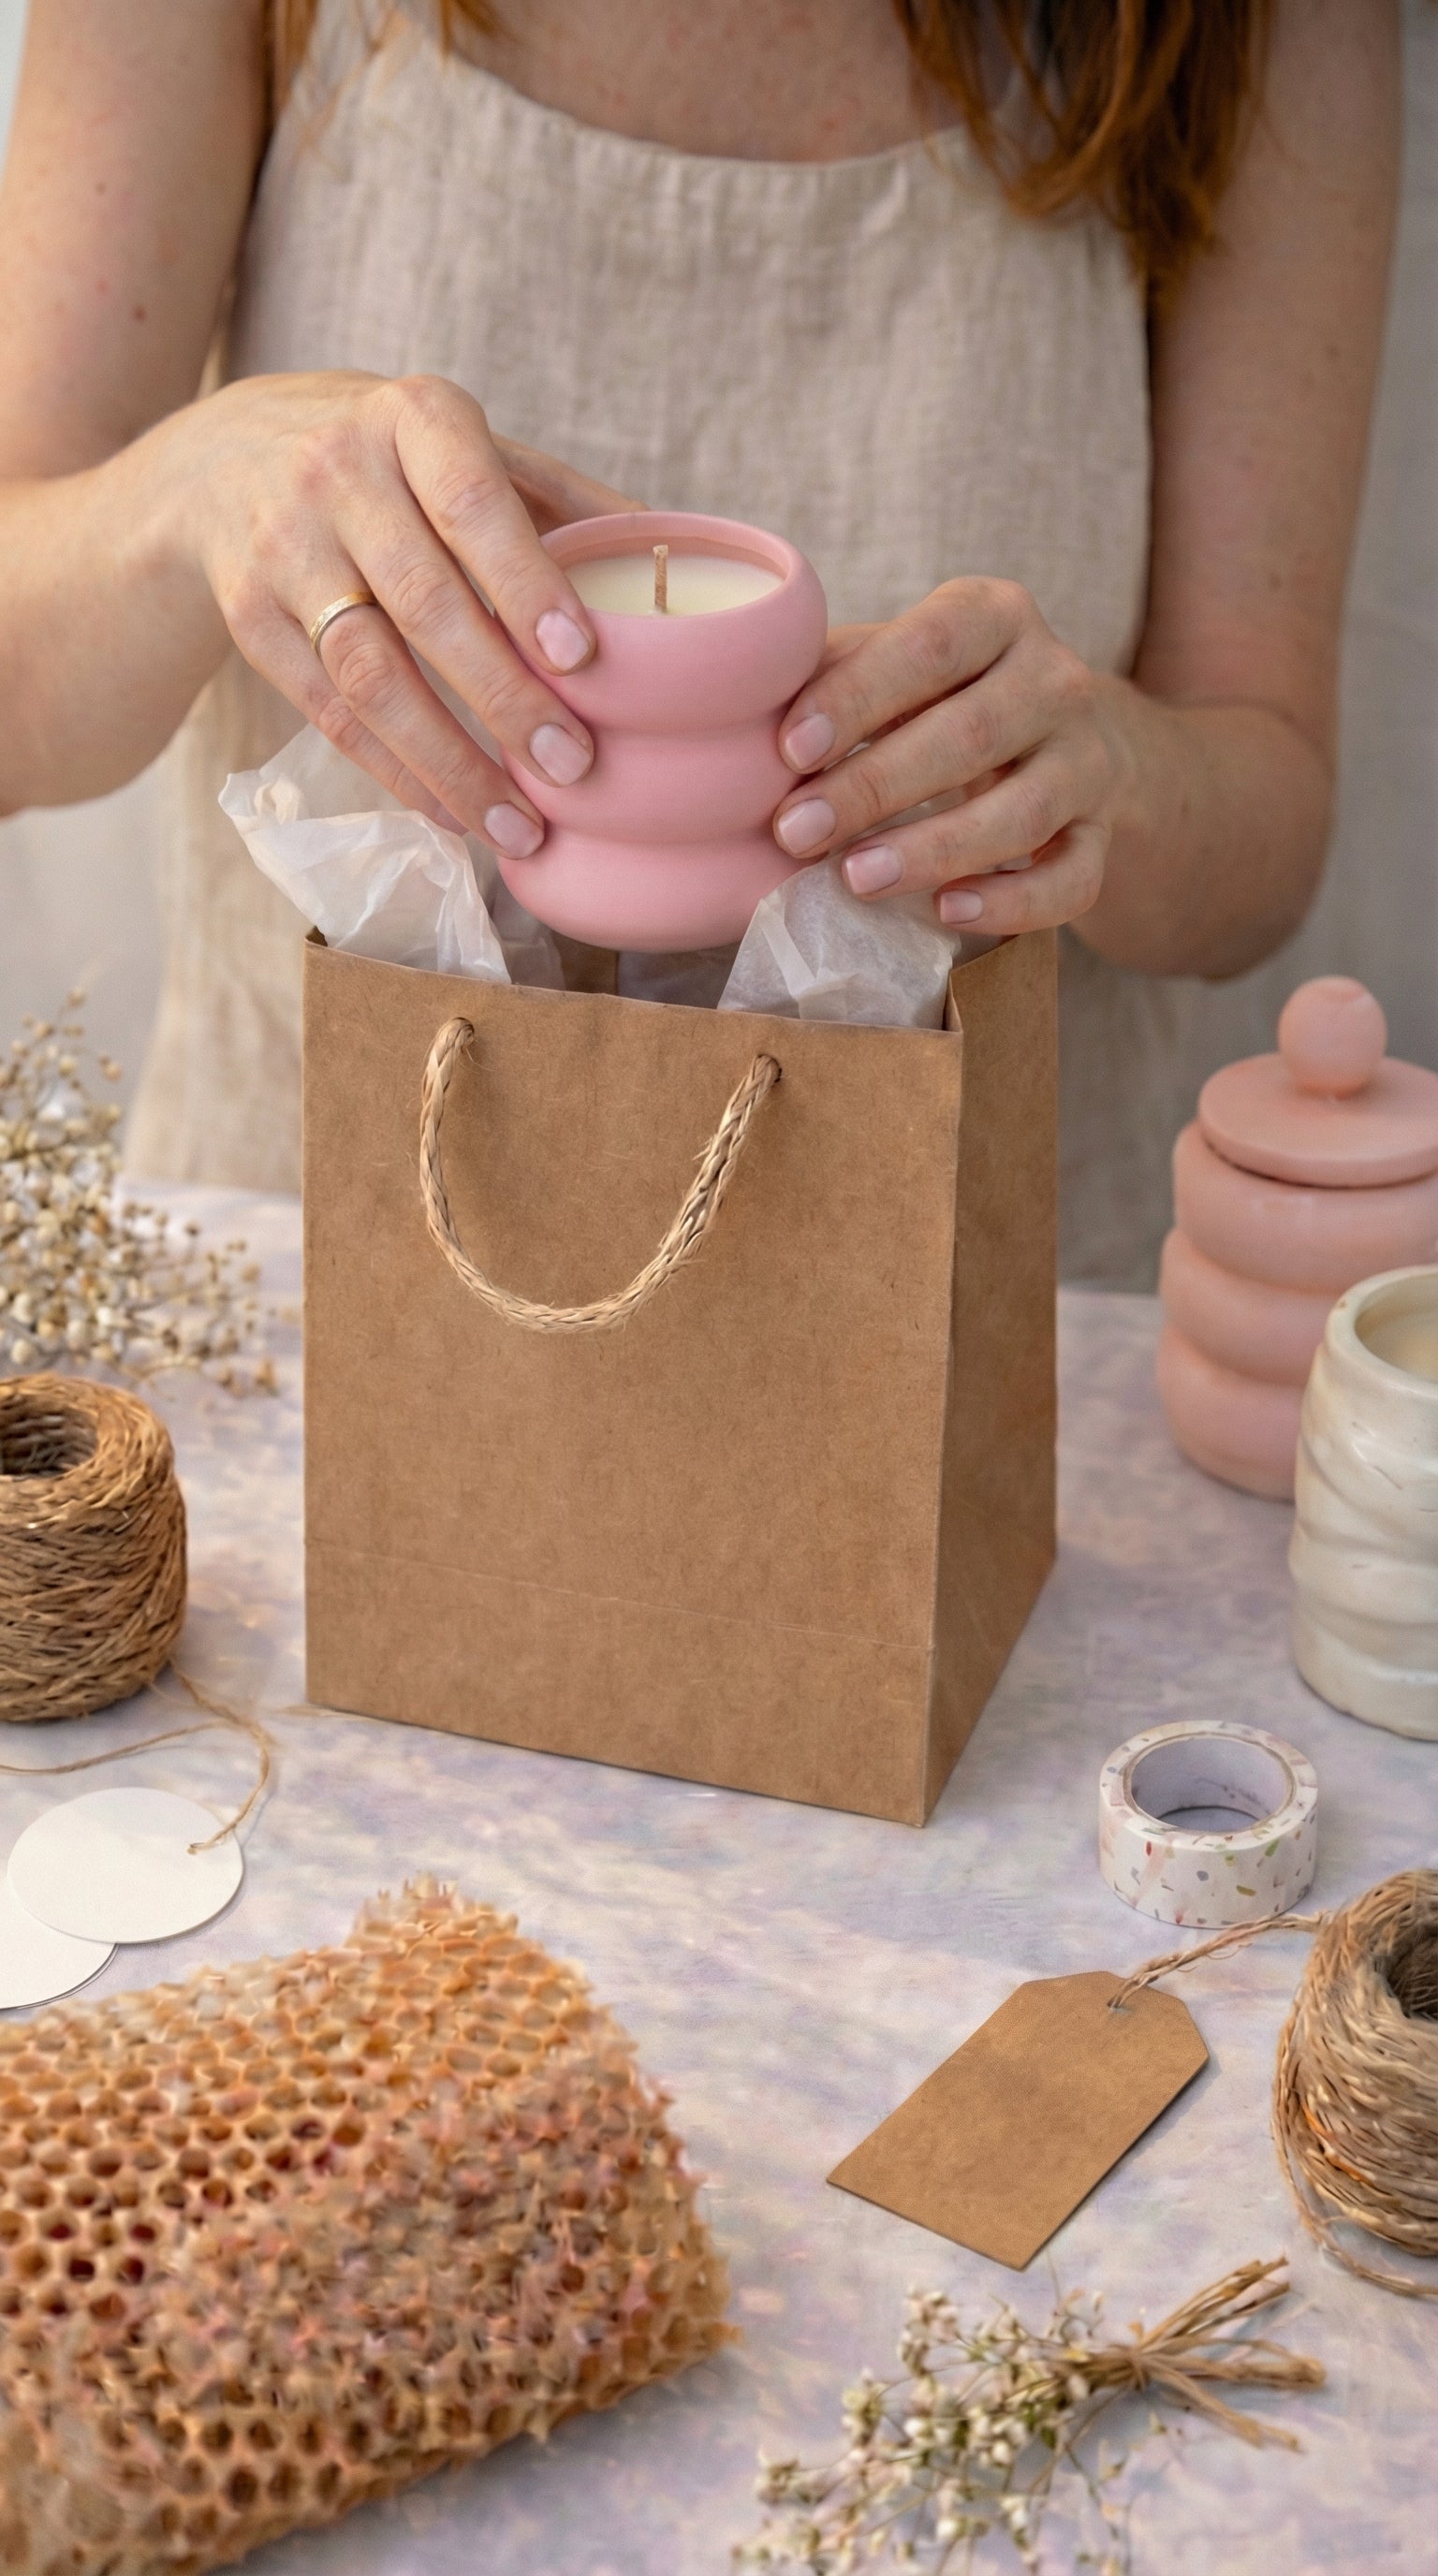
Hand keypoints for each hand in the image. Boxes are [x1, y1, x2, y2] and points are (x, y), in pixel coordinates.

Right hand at [181, 370, 638, 847]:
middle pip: (424, 604)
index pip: (470, 503)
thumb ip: (561, 501)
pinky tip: (455, 814)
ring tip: (519, 827)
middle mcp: (336, 475)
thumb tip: (675, 562)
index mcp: (411, 418)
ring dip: (449, 762)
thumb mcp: (463, 445)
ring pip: (370, 675)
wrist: (227, 459)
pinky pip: (330, 714)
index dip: (526, 583)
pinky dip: (398, 774)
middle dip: (503, 697)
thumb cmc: (390, 462)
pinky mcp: (253, 622)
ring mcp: (283, 551)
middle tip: (573, 766)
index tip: (582, 658)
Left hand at [771, 580, 1130, 933]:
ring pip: (1020, 813)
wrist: (1065, 737)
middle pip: (968, 735)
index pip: (931, 646)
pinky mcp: (1102, 834)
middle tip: (795, 833)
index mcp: (997, 617)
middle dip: (873, 788)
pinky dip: (1012, 902)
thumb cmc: (944, 697)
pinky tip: (948, 912)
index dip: (859, 697)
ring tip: (855, 879)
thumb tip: (740, 711)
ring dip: (932, 850)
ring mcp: (1088, 761)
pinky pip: (1072, 879)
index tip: (790, 750)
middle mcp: (1057, 680)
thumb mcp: (897, 661)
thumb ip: (834, 671)